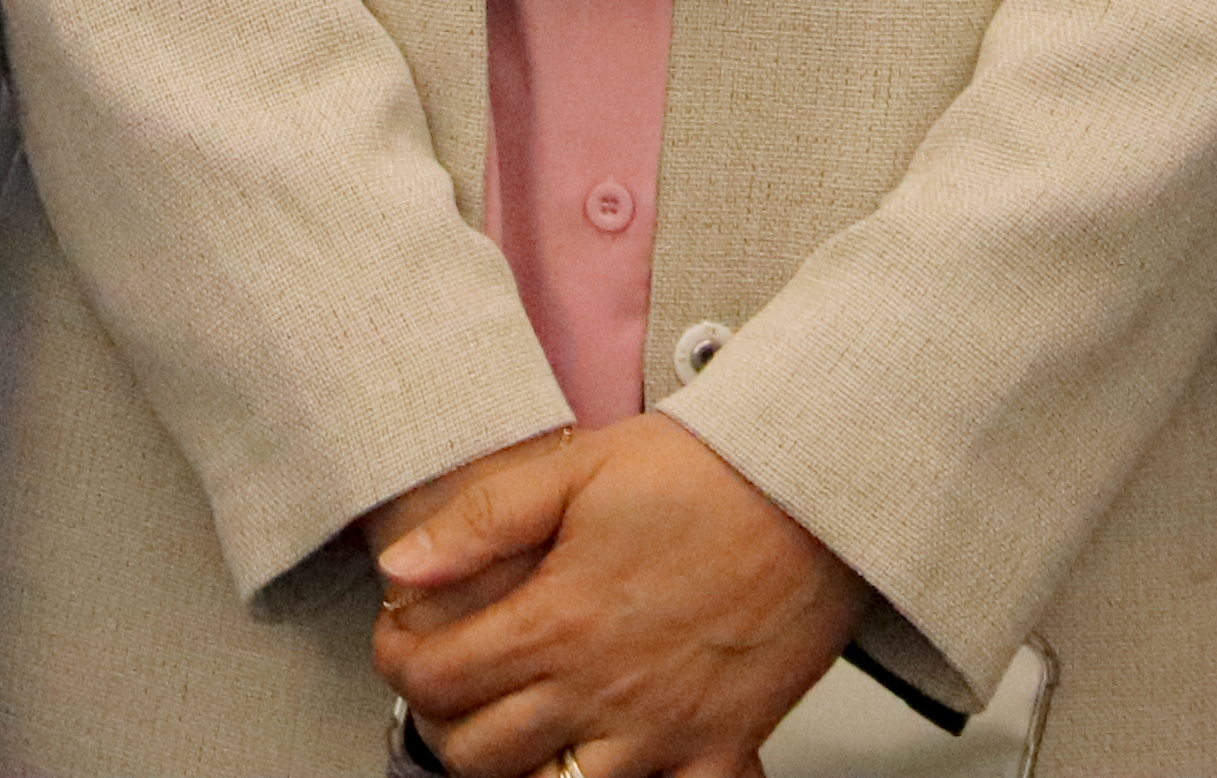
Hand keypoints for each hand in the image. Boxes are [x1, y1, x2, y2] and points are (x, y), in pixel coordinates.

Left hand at [376, 416, 863, 775]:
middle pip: (480, 756)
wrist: (815, 490)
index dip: (400, 664)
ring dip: (527, 765)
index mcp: (558, 621)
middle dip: (448, 725)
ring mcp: (663, 733)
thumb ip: (481, 520)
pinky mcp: (723, 749)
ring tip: (528, 721)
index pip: (437, 681)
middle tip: (458, 684)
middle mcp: (602, 691)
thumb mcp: (579, 468)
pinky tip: (620, 754)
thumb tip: (400, 566)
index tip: (404, 642)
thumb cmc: (707, 473)